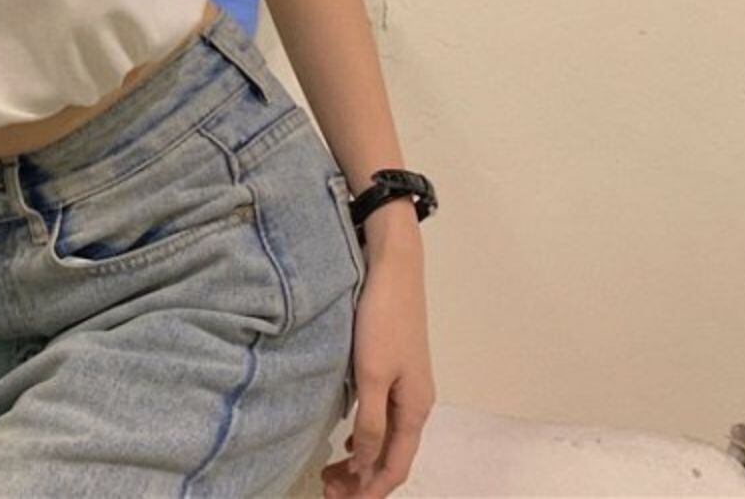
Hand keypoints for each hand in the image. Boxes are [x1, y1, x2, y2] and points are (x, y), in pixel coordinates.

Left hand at [322, 202, 433, 498]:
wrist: (392, 268)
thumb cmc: (382, 320)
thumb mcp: (372, 375)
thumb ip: (370, 422)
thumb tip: (365, 467)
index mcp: (416, 408)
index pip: (396, 465)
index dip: (370, 490)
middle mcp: (416, 402)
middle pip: (392, 456)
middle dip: (363, 480)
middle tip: (327, 489)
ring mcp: (406, 386)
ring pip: (387, 438)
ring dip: (361, 460)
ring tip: (331, 471)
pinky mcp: (392, 370)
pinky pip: (382, 419)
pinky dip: (363, 436)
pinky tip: (344, 437)